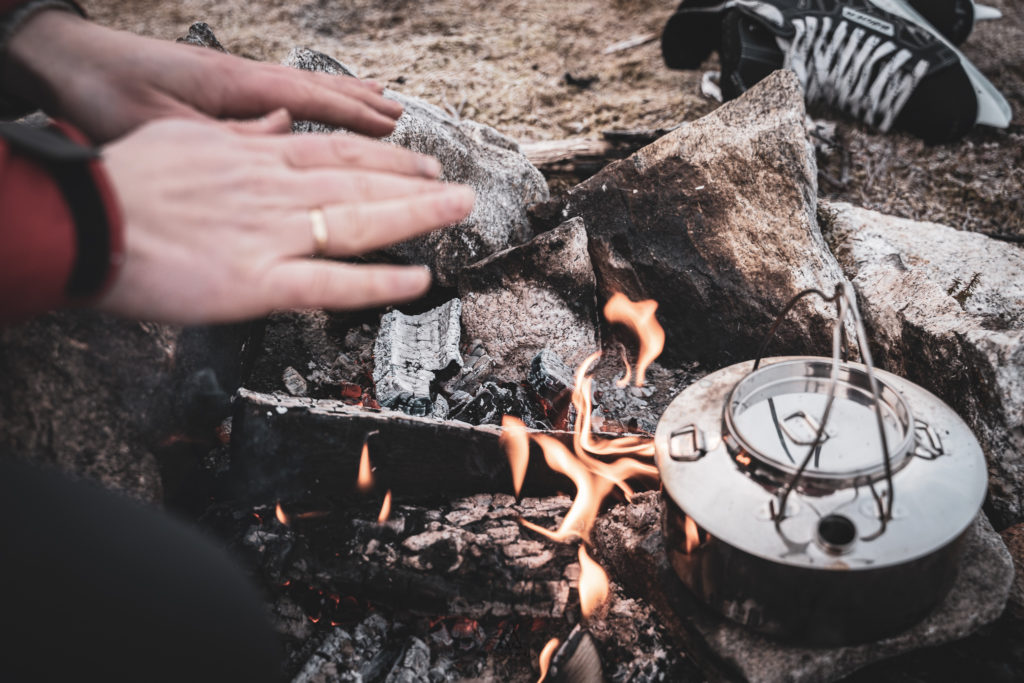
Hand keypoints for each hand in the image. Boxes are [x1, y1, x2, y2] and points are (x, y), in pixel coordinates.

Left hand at [3, 10, 402, 142]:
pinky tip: (310, 113)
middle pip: (318, 90)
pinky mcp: (218, 88)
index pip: (311, 99)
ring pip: (302, 89)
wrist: (64, 60)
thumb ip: (221, 137)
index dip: (355, 116)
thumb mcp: (159, 125)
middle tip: (403, 122)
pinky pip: (279, 95)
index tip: (393, 128)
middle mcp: (241, 78)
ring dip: (343, 100)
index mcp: (234, 85)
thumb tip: (281, 136)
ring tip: (380, 106)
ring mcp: (232, 81)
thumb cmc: (103, 92)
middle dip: (363, 108)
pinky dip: (308, 103)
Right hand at [98, 113, 474, 323]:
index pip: (336, 153)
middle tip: (460, 190)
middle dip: (416, 185)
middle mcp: (274, 190)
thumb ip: (238, 135)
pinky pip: (332, 284)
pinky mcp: (258, 281)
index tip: (419, 160)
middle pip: (361, 183)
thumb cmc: (120, 181)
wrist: (80, 217)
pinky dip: (378, 283)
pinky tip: (417, 280)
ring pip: (359, 223)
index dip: (385, 157)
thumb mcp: (181, 137)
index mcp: (255, 158)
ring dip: (415, 217)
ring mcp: (271, 234)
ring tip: (457, 214)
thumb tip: (273, 122)